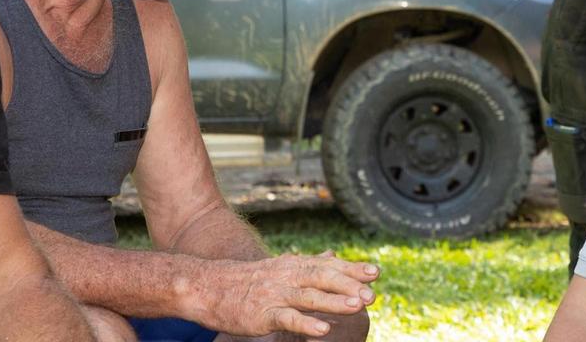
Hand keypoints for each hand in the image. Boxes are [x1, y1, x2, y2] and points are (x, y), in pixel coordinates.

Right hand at [179, 253, 378, 338]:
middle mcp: (288, 276)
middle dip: (349, 284)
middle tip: (373, 293)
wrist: (209, 287)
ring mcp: (275, 294)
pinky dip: (306, 324)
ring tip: (358, 305)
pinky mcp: (263, 314)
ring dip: (335, 301)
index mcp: (294, 265)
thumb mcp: (281, 267)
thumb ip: (309, 263)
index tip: (375, 272)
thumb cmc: (249, 280)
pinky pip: (287, 318)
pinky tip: (324, 330)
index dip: (352, 268)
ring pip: (309, 296)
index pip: (328, 265)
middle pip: (323, 277)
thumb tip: (334, 255)